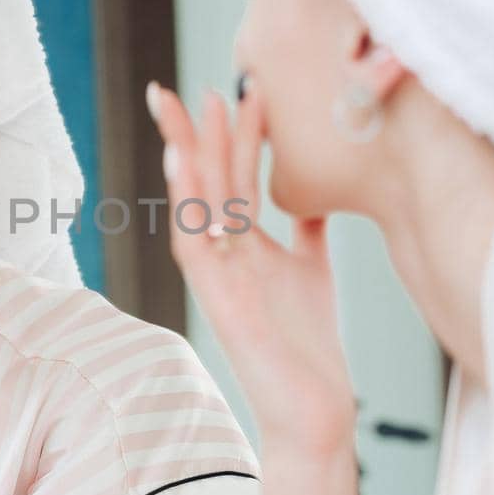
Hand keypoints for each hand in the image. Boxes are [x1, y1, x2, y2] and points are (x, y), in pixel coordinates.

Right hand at [149, 83, 356, 459]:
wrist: (314, 408)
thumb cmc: (309, 346)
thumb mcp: (311, 269)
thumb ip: (306, 230)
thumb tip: (316, 192)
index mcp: (244, 244)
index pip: (232, 176)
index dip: (231, 132)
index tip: (234, 86)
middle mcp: (224, 254)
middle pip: (204, 181)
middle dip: (193, 132)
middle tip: (177, 86)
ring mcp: (218, 275)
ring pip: (197, 204)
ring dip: (192, 154)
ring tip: (189, 107)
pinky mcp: (218, 299)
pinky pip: (194, 243)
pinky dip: (187, 203)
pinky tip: (184, 165)